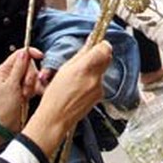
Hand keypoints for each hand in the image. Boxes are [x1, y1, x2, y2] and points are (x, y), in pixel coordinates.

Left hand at [0, 47, 42, 133]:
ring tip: (25, 95)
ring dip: (32, 85)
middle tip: (24, 87)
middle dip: (30, 76)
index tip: (40, 56)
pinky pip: (36, 84)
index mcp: (5, 70)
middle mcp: (12, 74)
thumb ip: (18, 68)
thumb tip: (24, 53)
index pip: (19, 54)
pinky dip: (36, 89)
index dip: (30, 54)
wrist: (6, 125)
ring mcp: (20, 82)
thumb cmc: (4, 107)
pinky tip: (32, 96)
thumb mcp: (11, 86)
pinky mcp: (26, 90)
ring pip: (34, 75)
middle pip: (29, 65)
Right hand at [24, 42, 111, 156]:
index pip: (105, 49)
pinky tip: (80, 87)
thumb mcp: (64, 70)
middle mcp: (95, 78)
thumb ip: (80, 56)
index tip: (97, 44)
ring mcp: (99, 88)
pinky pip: (99, 82)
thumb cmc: (55, 96)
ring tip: (79, 77)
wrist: (56, 118)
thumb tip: (89, 44)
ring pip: (102, 71)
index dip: (102, 44)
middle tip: (88, 57)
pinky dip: (93, 81)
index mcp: (84, 69)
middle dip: (99, 55)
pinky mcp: (100, 96)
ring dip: (95, 69)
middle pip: (107, 58)